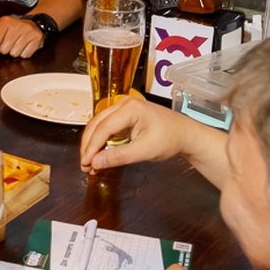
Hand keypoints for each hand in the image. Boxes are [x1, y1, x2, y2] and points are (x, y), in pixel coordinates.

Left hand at [0, 15, 45, 57]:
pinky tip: (24, 47)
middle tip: (8, 46)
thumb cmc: (16, 28)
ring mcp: (28, 31)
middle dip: (4, 51)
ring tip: (16, 45)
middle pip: (4, 49)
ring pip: (14, 53)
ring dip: (14, 52)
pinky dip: (24, 53)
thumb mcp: (2, 27)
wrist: (35, 24)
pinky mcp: (36, 38)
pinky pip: (25, 55)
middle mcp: (17, 25)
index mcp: (6, 22)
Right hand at [79, 94, 197, 171]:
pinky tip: (99, 154)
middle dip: (89, 146)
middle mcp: (123, 104)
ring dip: (93, 144)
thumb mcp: (145, 150)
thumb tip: (95, 162)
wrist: (185, 134)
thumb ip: (119, 156)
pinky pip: (106, 127)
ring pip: (99, 126)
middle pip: (97, 125)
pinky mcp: (124, 115)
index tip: (86, 163)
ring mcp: (123, 108)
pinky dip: (101, 142)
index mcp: (130, 108)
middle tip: (84, 165)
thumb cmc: (170, 139)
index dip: (92, 147)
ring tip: (90, 163)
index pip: (103, 128)